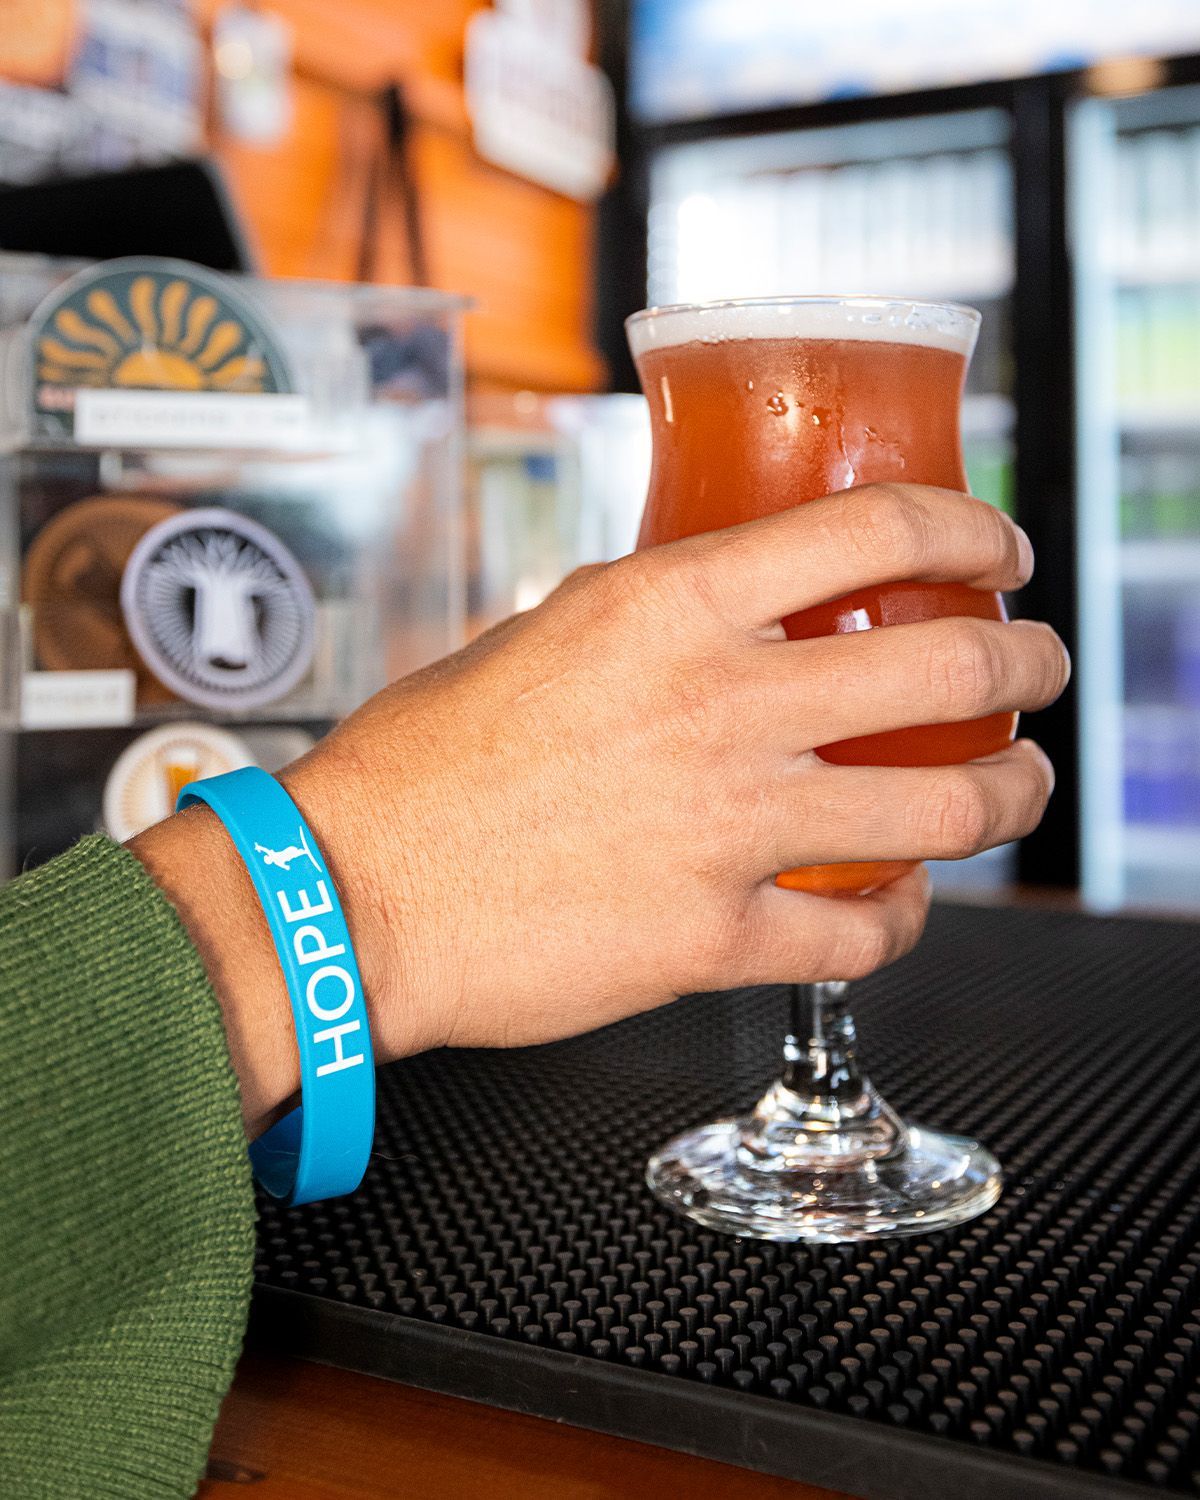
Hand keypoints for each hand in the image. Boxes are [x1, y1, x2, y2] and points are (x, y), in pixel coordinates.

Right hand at [133, 482, 1068, 1132]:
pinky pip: (860, 937)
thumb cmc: (422, 763)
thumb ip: (649, 622)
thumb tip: (725, 620)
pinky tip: (897, 907)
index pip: (873, 531)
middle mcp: (720, 707)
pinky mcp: (713, 938)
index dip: (971, 531)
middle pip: (947, 666)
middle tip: (1037, 668)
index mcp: (668, 608)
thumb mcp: (538, 635)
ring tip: (1018, 788)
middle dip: (1029, 663)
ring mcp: (727, 828)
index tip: (1001, 552)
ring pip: (943, 810)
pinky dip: (901, 921)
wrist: (352, 893)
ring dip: (1009, 795)